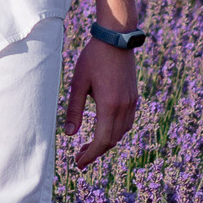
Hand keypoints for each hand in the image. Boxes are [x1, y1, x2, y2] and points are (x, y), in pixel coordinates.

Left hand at [63, 31, 139, 170]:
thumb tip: (69, 134)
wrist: (117, 38)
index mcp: (109, 105)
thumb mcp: (78, 83)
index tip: (79, 164)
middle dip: (96, 152)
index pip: (102, 141)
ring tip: (88, 146)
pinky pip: (126, 123)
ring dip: (106, 143)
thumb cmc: (93, 58)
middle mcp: (124, 107)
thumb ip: (74, 109)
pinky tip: (102, 129)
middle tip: (79, 158)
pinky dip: (115, 132)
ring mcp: (132, 102)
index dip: (91, 155)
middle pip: (112, 141)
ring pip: (121, 133)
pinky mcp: (133, 97)